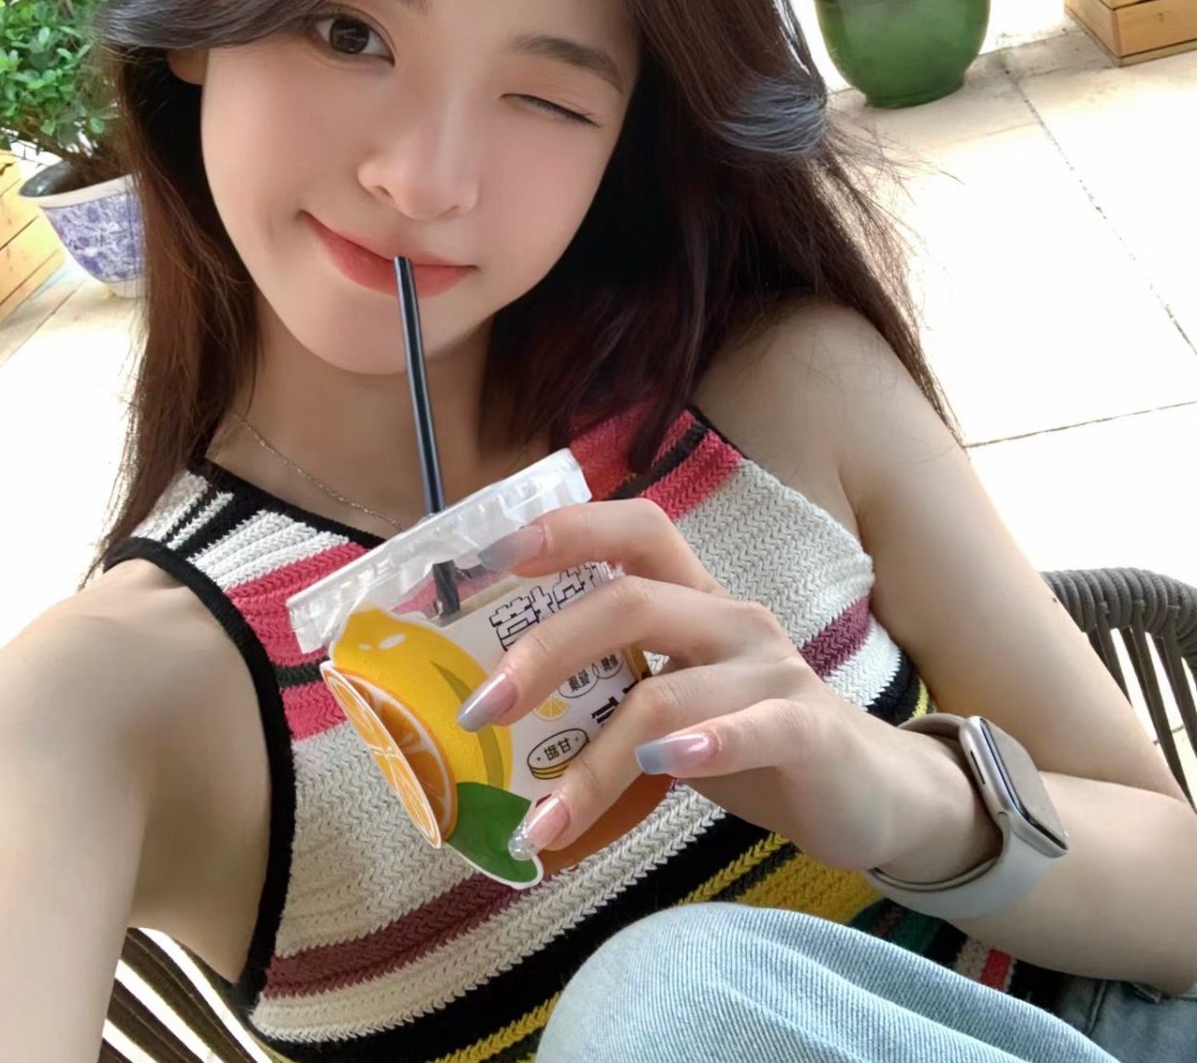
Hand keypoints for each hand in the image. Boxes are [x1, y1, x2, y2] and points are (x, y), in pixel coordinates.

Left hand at [456, 498, 984, 874]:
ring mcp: (772, 671)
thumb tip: (493, 709)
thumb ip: (607, 687)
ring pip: (667, 694)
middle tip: (482, 709)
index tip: (486, 558)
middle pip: (630, 601)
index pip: (633, 530)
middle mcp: (729, 619)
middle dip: (546, 649)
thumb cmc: (748, 739)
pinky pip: (754, 726)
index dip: (564, 530)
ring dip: (595, 762)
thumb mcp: (676, 699)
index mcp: (693, 599)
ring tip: (542, 820)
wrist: (869, 791)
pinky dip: (704, 745)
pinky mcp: (809, 730)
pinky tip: (665, 769)